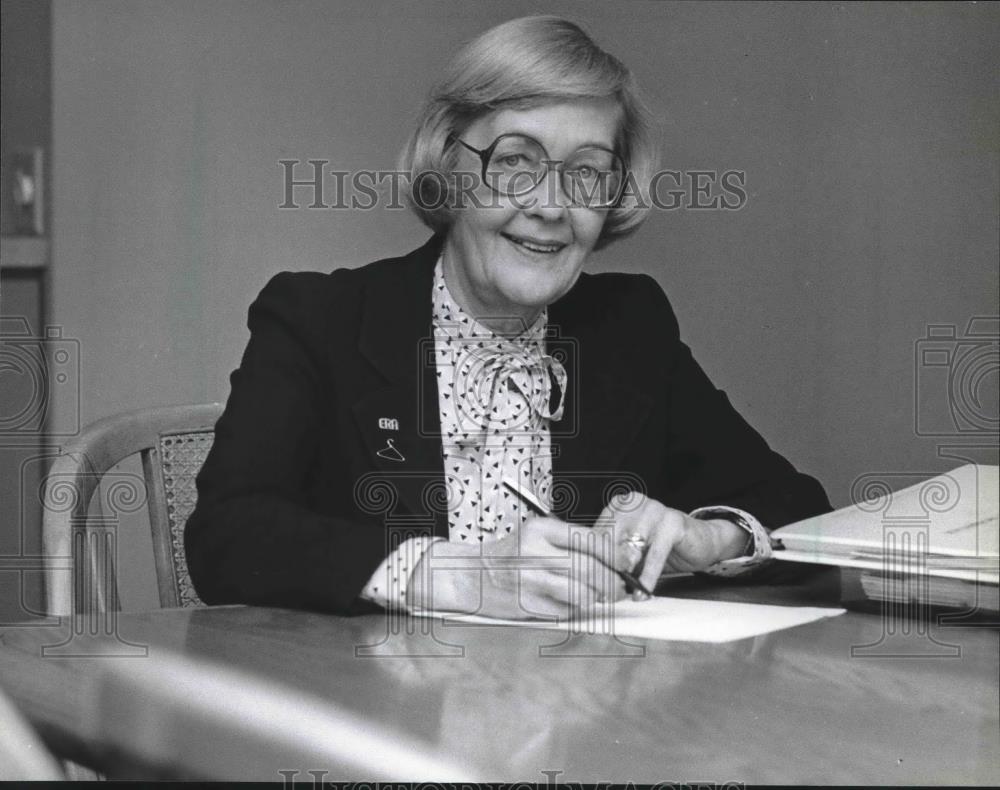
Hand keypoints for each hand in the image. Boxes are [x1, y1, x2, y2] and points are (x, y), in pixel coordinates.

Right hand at [405, 516, 626, 619]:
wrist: (469, 575)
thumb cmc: (511, 556)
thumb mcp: (538, 537)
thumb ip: (571, 543)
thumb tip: (615, 556)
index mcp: (540, 530)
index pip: (591, 540)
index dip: (616, 555)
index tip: (626, 564)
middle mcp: (535, 553)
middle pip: (591, 570)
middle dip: (613, 582)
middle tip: (619, 587)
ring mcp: (530, 581)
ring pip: (583, 594)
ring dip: (597, 599)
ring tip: (598, 597)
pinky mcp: (527, 606)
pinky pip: (566, 612)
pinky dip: (575, 611)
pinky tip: (570, 605)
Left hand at [595, 493, 750, 593]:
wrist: (700, 542)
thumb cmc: (660, 547)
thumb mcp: (632, 551)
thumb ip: (613, 558)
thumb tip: (589, 579)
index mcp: (620, 505)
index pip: (598, 534)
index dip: (593, 560)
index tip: (589, 583)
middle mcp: (635, 502)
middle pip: (611, 540)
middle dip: (607, 569)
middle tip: (603, 593)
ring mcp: (654, 509)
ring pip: (631, 548)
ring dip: (626, 575)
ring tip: (621, 595)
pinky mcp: (673, 521)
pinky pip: (655, 554)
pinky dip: (648, 576)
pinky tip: (643, 591)